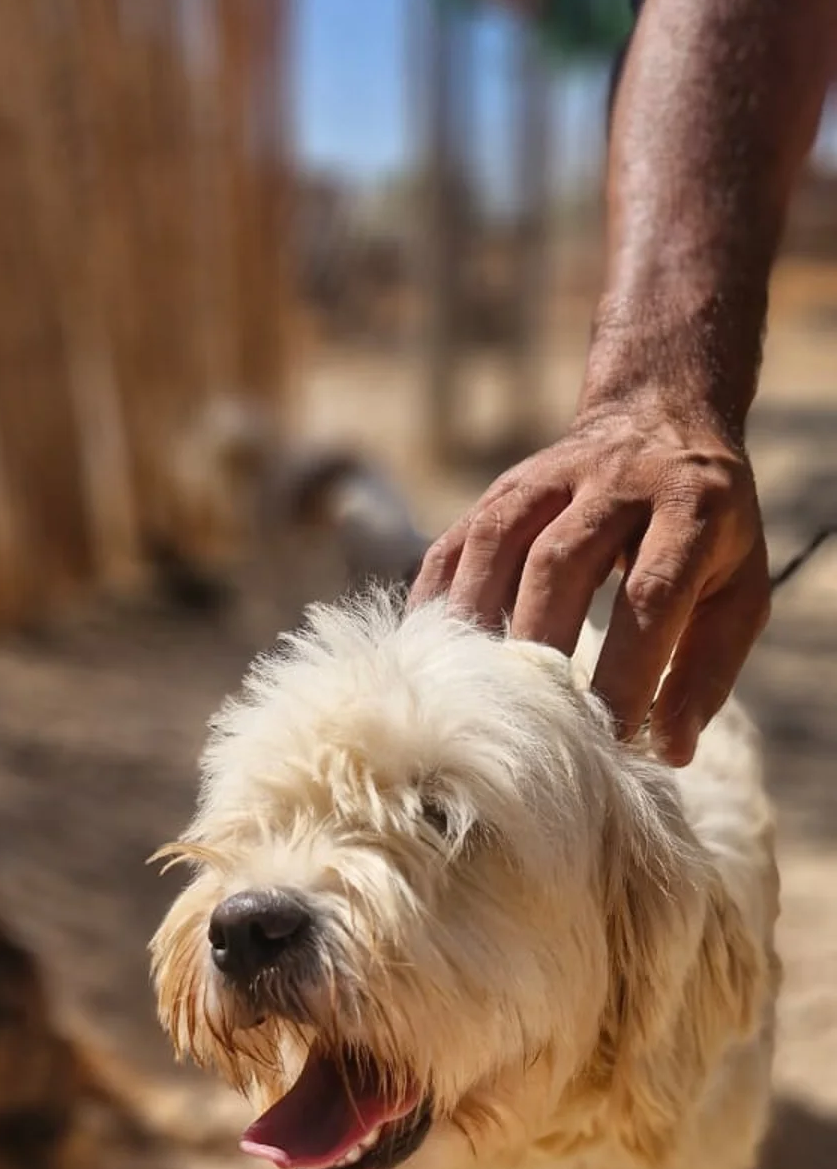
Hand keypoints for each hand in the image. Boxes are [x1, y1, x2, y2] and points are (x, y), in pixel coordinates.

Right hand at [409, 400, 770, 764]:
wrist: (660, 419)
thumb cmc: (704, 533)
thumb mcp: (737, 590)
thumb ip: (708, 669)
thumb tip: (668, 750)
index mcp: (689, 508)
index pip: (650, 592)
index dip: (628, 668)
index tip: (610, 736)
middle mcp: (615, 481)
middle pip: (561, 563)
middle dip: (542, 649)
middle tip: (534, 722)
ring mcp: (548, 478)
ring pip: (498, 545)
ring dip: (479, 624)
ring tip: (473, 694)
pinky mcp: (501, 489)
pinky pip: (456, 542)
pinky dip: (438, 601)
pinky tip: (430, 655)